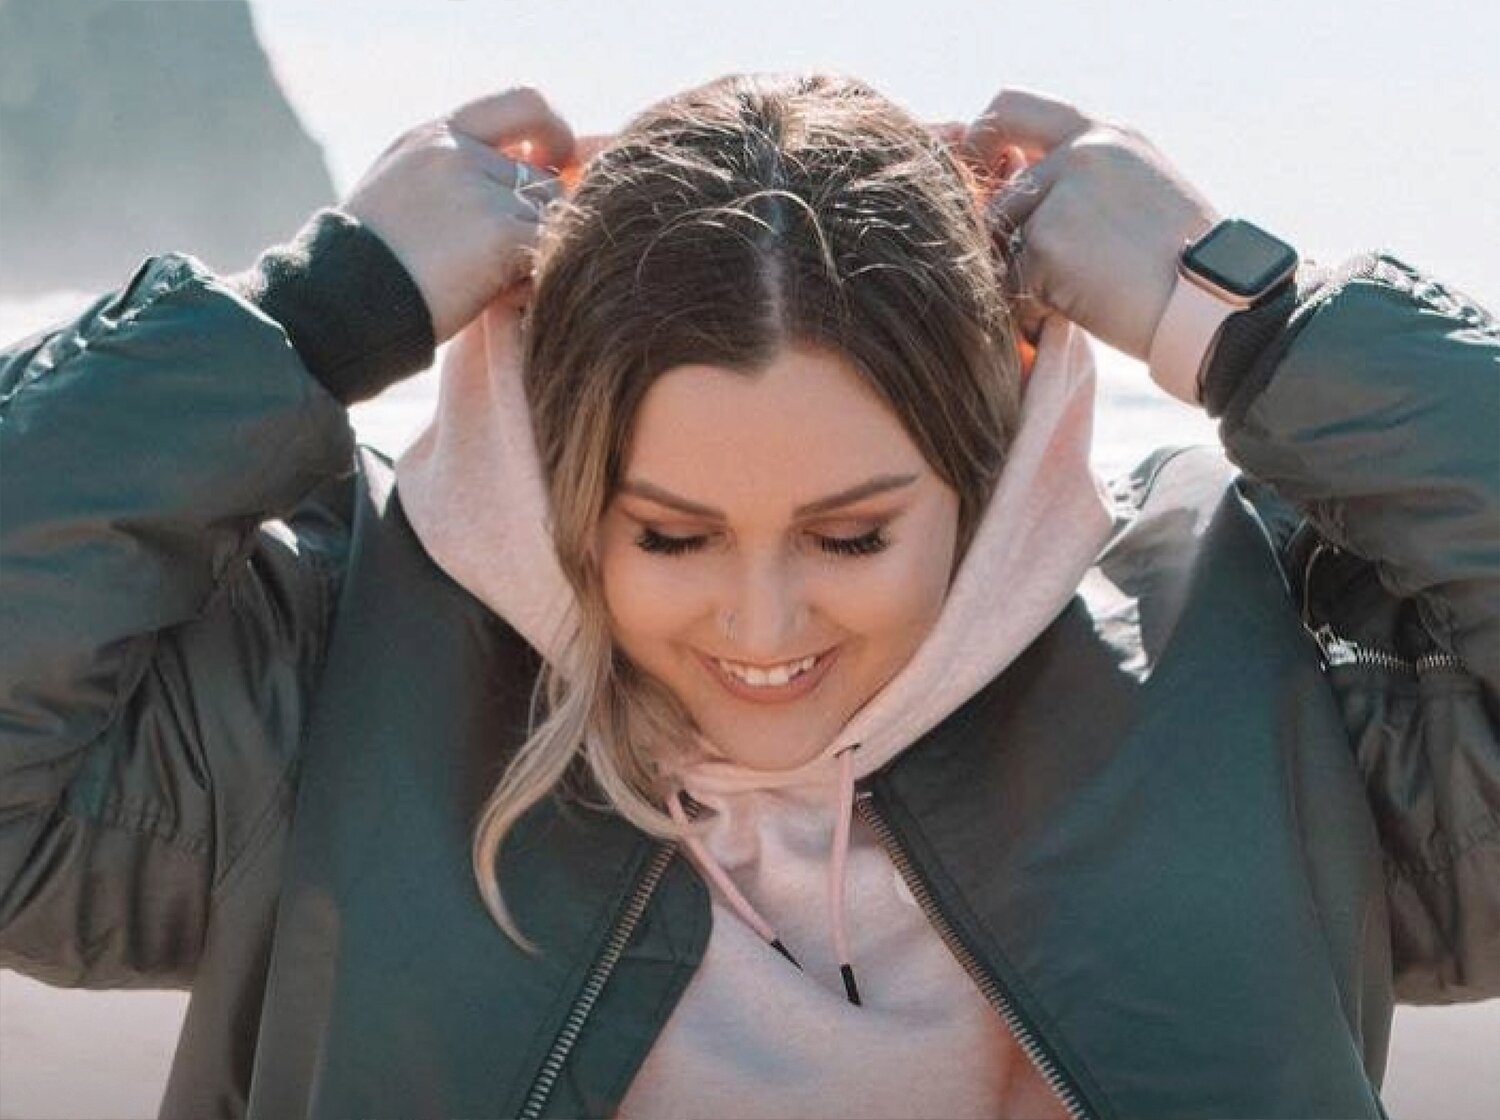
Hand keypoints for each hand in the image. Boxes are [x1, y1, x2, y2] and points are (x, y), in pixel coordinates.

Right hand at [343, 88, 575, 343]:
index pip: (524, 103)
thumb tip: (527, 170)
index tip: (557, 162)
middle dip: (540, 219)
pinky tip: (505, 297)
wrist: (340, 304)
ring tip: (494, 284)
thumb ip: (455, 176)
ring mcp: (480, 189)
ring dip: (535, 251)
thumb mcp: (401, 196)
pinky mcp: (499, 231)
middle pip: (546, 178)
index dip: (554, 131)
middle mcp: (458, 152)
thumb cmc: (369, 270)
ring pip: (552, 217)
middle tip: (513, 257)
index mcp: (434, 138)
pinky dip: (537, 276)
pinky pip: (550, 248)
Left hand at [961, 89, 1219, 359]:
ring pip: (1005, 241)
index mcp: (1105, 136)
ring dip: (1027, 275)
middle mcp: (1081, 154)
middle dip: (1001, 233)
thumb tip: (1015, 183)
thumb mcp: (1140, 191)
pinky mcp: (1047, 243)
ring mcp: (1061, 195)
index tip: (983, 170)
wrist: (1214, 303)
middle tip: (1023, 266)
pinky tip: (1081, 312)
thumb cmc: (1183, 263)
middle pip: (1000, 192)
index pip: (1013, 107)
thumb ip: (1084, 177)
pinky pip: (1012, 283)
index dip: (983, 137)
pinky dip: (1033, 308)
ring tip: (1080, 293)